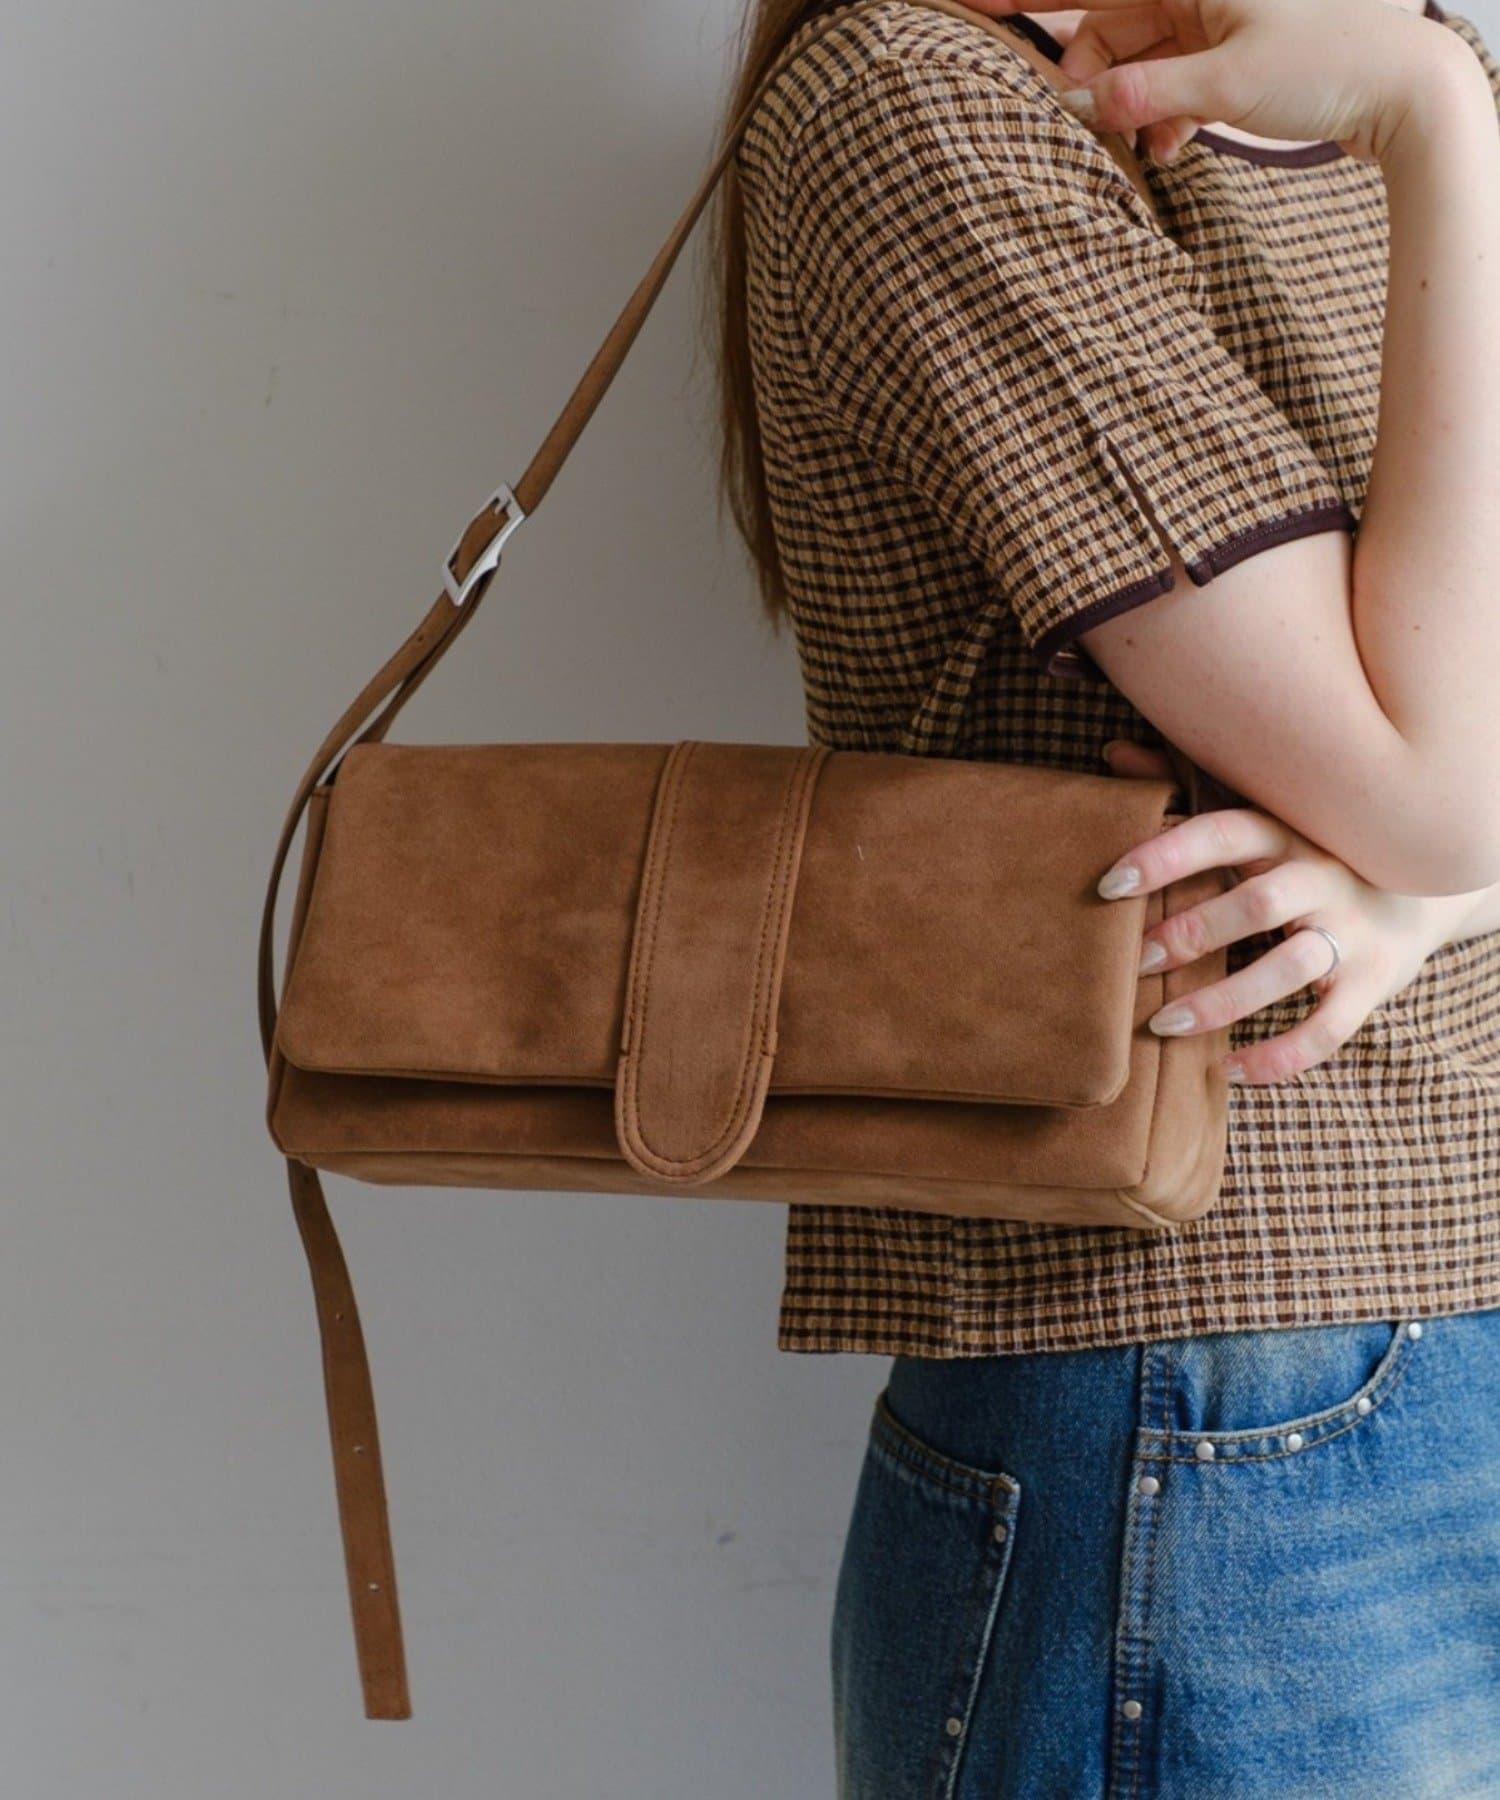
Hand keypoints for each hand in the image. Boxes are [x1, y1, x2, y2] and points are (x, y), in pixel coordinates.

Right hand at [972, 0, 1474, 165]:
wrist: (1404, 88)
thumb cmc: (1328, 65)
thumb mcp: (1230, 85)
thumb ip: (1150, 92)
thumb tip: (1087, 103)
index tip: (965, 2)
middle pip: (1107, 24)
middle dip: (1089, 77)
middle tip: (1078, 123)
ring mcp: (1211, 18)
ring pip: (1136, 58)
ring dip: (1129, 105)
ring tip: (1140, 146)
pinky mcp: (1227, 52)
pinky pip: (1169, 79)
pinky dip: (1162, 114)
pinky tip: (1172, 148)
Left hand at [1098, 741, 1450, 1084]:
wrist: (1422, 888)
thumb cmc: (1309, 851)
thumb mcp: (1260, 815)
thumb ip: (1185, 784)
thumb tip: (1114, 752)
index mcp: (1287, 832)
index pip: (1224, 832)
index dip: (1167, 856)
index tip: (1109, 884)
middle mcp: (1323, 878)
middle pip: (1257, 904)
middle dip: (1191, 933)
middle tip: (1132, 961)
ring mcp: (1352, 933)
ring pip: (1289, 968)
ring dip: (1223, 1000)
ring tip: (1162, 1022)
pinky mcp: (1373, 984)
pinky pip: (1327, 1029)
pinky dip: (1280, 1057)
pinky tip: (1228, 1070)